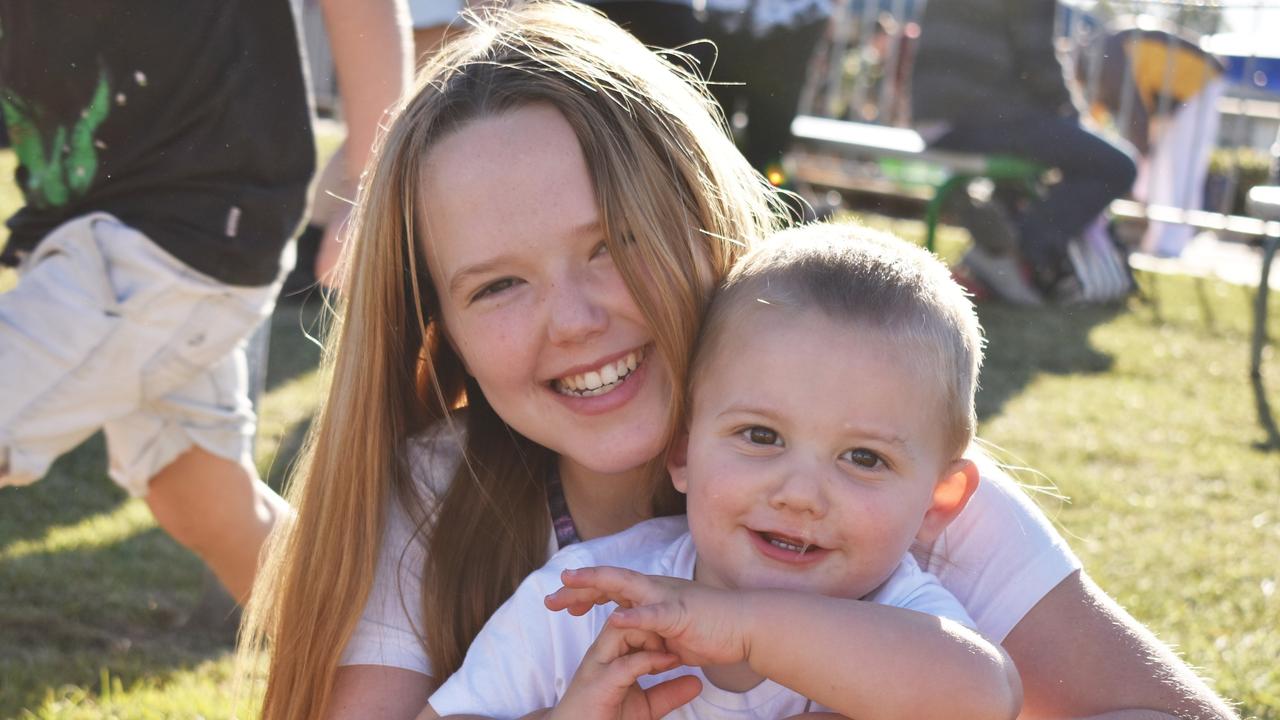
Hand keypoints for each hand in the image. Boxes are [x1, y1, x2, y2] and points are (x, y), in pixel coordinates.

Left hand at [545, 566, 750, 667]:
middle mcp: (655, 589)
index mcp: (652, 595)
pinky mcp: (681, 613)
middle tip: (549, 597)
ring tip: (570, 584)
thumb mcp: (674, 633)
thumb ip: (654, 632)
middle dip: (578, 588)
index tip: (561, 601)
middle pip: (609, 583)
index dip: (585, 593)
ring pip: (626, 586)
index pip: (611, 590)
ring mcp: (667, 598)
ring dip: (596, 584)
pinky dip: (635, 617)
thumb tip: (641, 639)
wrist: (748, 626)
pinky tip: (616, 619)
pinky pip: (654, 615)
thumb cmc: (714, 629)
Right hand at [548, 618, 700, 719]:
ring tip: (670, 653)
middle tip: (674, 640)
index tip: (678, 632)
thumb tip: (696, 683)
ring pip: (621, 630)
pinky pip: (626, 663)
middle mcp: (603, 654)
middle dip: (649, 618)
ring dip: (650, 636)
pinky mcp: (600, 684)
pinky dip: (649, 660)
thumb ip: (668, 692)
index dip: (653, 618)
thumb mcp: (646, 705)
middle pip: (623, 615)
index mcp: (612, 653)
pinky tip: (668, 663)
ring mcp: (598, 666)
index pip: (628, 619)